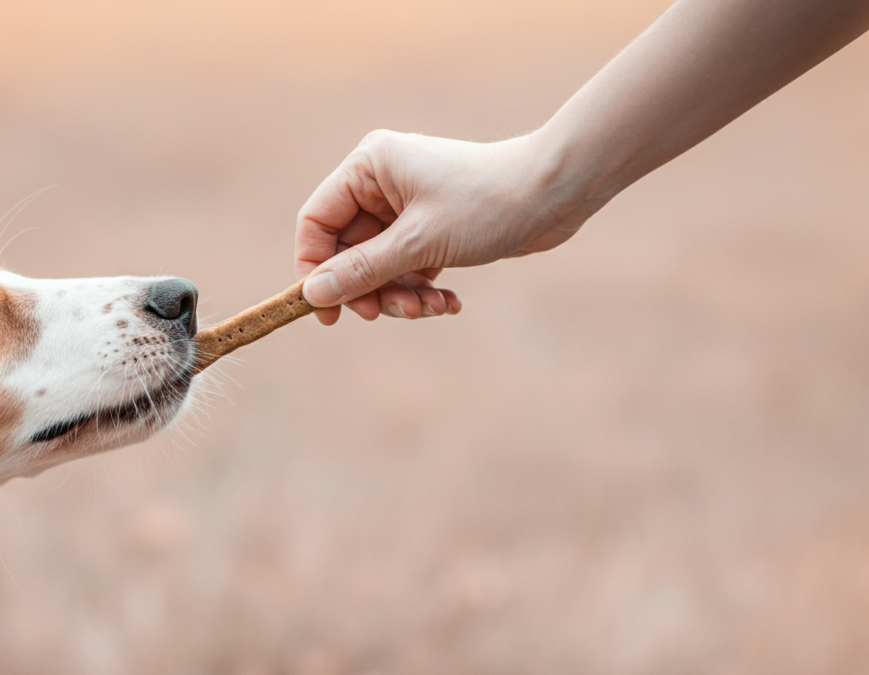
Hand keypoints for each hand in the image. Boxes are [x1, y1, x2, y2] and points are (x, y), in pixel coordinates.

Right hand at [293, 129, 588, 324]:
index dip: (314, 269)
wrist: (555, 194)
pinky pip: (408, 267)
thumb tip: (312, 296)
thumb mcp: (418, 244)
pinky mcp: (432, 227)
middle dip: (370, 289)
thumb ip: (361, 271)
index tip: (327, 313)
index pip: (317, 222)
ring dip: (400, 295)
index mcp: (368, 167)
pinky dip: (422, 289)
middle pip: (348, 251)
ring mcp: (408, 205)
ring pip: (380, 265)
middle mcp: (382, 182)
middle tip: (389, 315)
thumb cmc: (486, 205)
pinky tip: (448, 304)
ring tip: (430, 309)